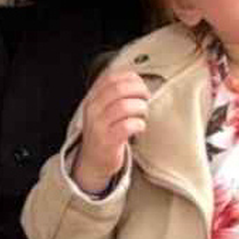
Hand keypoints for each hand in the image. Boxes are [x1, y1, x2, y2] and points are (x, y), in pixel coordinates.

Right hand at [71, 70, 148, 194]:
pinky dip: (139, 124)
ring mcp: (99, 125)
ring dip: (140, 107)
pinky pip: (128, 126)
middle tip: (146, 97)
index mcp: (92, 98)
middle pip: (118, 89)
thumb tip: (138, 80)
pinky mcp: (108, 140)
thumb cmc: (104, 132)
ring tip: (143, 113)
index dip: (130, 78)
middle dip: (139, 90)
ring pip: (124, 106)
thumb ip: (114, 94)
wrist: (93, 160)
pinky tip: (139, 126)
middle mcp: (93, 109)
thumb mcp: (102, 109)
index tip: (140, 84)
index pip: (110, 77)